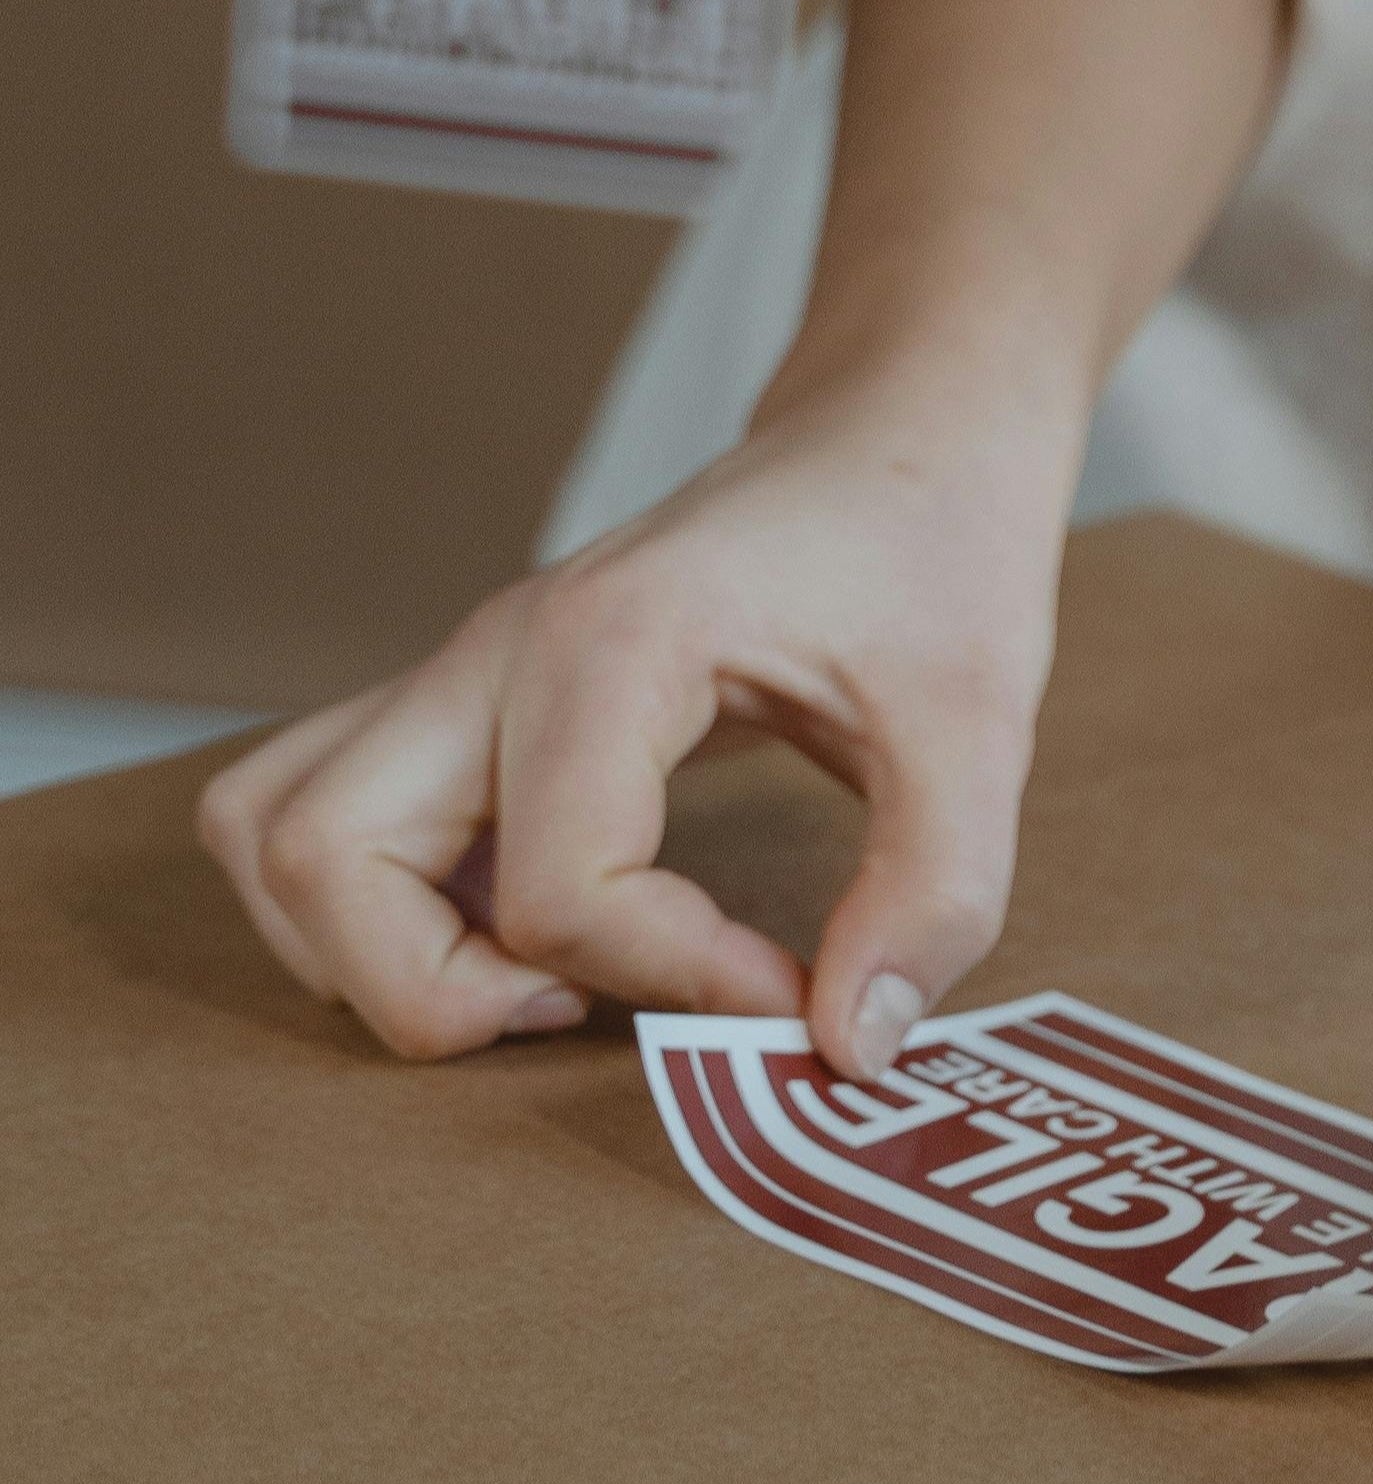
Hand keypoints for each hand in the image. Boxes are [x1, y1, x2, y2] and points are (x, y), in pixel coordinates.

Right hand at [197, 351, 1082, 1077]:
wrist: (902, 437)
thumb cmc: (933, 550)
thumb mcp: (983, 728)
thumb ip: (934, 894)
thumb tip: (855, 1045)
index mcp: (613, 644)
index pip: (559, 890)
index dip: (677, 979)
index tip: (791, 992)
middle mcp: (498, 652)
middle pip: (323, 856)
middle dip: (438, 992)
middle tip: (597, 1008)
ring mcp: (463, 672)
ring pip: (279, 829)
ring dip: (372, 947)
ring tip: (543, 978)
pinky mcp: (470, 701)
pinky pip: (331, 809)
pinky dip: (380, 903)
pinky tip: (529, 928)